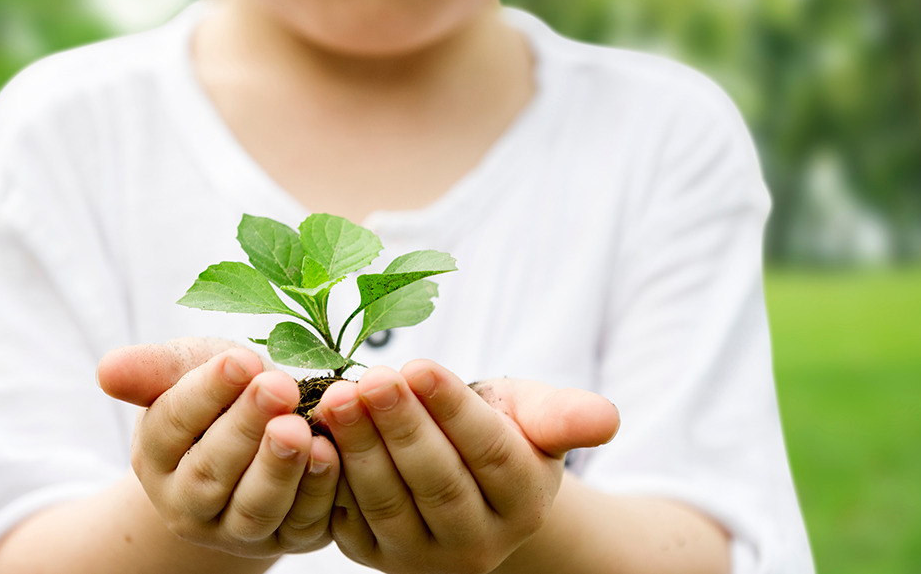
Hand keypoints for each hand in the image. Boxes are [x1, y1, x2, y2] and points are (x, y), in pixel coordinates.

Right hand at [97, 340, 340, 557]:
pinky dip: (318, 491)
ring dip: (279, 469)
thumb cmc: (225, 394)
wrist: (264, 437)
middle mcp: (188, 503)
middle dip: (246, 428)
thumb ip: (155, 369)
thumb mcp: (192, 369)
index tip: (240, 360)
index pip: (172, 424)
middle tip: (278, 386)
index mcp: (156, 456)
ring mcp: (237, 530)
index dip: (206, 392)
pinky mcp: (288, 539)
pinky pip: (303, 523)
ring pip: (254, 509)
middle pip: (211, 472)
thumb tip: (107, 371)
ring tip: (300, 428)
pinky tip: (330, 453)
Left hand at [317, 361, 618, 573]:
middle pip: (437, 481)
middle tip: (369, 378)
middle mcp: (479, 542)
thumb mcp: (534, 415)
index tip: (419, 366)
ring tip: (338, 398)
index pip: (490, 454)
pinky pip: (349, 519)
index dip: (453, 411)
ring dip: (360, 448)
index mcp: (525, 502)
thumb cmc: (500, 430)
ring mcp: (423, 556)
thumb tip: (606, 419)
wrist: (463, 481)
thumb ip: (564, 415)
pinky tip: (314, 434)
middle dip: (400, 427)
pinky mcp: (375, 555)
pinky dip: (331, 476)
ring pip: (389, 502)